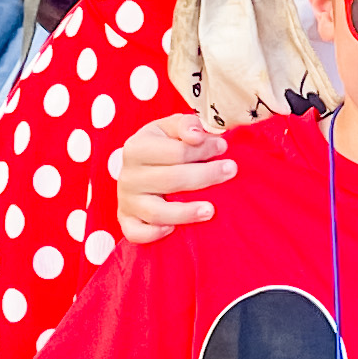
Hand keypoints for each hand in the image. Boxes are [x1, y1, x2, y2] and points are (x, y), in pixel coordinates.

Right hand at [112, 111, 237, 241]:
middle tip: (231, 170)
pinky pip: (136, 233)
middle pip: (171, 180)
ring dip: (185, 213)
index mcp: (136, 147)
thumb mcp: (171, 127)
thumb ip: (186, 125)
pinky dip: (153, 234)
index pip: (176, 152)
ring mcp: (126, 201)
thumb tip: (197, 136)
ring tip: (211, 210)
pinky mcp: (126, 220)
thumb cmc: (161, 145)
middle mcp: (128, 176)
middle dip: (205, 175)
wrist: (137, 165)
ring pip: (156, 212)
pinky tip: (173, 229)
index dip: (203, 149)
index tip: (223, 146)